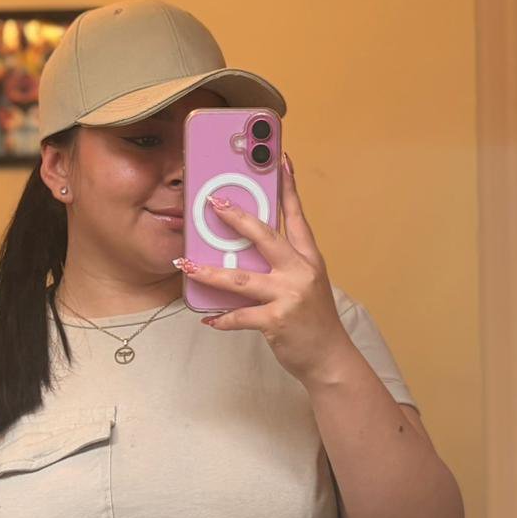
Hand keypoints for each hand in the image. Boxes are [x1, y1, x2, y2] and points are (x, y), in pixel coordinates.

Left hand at [175, 151, 352, 384]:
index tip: (280, 159)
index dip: (288, 186)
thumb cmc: (313, 320)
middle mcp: (300, 272)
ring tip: (187, 264)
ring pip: (241, 279)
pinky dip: (221, 318)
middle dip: (237, 218)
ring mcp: (289, 296)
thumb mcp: (305, 285)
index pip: (297, 216)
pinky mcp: (277, 320)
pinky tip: (208, 318)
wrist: (329, 358)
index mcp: (308, 259)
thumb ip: (281, 265)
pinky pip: (240, 316)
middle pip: (266, 237)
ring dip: (210, 271)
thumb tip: (243, 253)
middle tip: (213, 203)